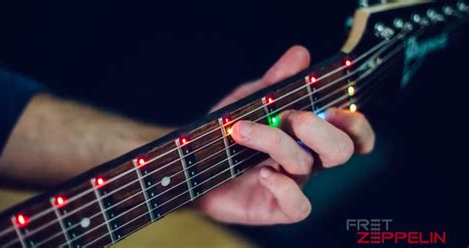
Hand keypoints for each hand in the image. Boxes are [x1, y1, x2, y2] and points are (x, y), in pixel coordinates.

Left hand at [195, 46, 374, 224]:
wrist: (193, 164)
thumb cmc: (227, 132)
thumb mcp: (248, 101)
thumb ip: (275, 82)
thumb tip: (300, 54)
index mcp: (308, 134)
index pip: (352, 133)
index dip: (356, 124)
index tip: (333, 108)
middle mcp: (308, 159)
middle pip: (341, 150)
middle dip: (321, 131)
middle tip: (293, 117)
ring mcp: (293, 184)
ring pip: (306, 166)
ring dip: (275, 142)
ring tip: (242, 130)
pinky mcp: (276, 208)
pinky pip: (298, 206)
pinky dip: (285, 188)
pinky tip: (262, 173)